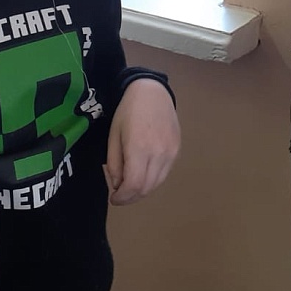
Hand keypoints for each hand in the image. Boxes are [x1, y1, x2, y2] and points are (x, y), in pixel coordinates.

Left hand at [105, 78, 179, 204]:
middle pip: (147, 188)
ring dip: (143, 189)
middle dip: (131, 196)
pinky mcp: (177, 149)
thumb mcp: (113, 136)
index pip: (134, 186)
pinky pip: (164, 173)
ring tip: (131, 183)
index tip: (114, 198)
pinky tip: (143, 171)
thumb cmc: (127, 111)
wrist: (152, 92)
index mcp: (139, 148)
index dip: (123, 198)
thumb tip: (119, 185)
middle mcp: (159, 153)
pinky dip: (153, 179)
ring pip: (157, 183)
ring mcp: (171, 152)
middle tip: (120, 193)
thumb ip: (114, 164)